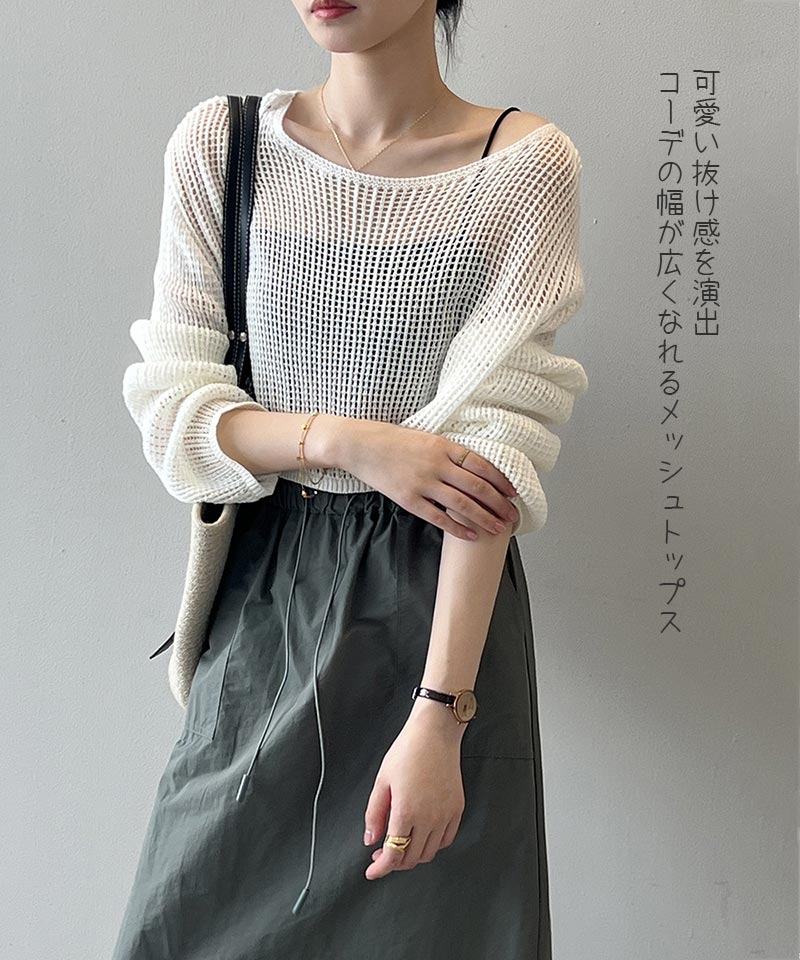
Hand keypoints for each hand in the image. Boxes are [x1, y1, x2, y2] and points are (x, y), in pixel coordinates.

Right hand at [339, 419, 520, 539]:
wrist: (358, 445)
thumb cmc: (391, 439)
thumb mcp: (425, 436)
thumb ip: (448, 451)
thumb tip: (473, 466)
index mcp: (443, 446)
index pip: (481, 464)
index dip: (500, 480)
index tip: (513, 492)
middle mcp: (436, 464)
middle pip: (477, 487)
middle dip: (498, 503)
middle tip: (513, 515)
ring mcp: (422, 483)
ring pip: (462, 504)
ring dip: (484, 518)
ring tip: (499, 528)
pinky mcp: (408, 499)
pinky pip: (438, 517)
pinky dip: (457, 527)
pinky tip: (471, 535)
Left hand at [363, 699, 465, 879]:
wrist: (435, 733)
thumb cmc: (407, 751)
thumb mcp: (382, 781)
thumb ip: (374, 814)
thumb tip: (370, 840)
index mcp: (406, 811)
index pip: (393, 855)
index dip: (381, 869)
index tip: (371, 872)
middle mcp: (428, 818)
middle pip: (411, 858)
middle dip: (394, 862)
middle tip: (381, 854)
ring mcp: (445, 815)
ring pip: (430, 853)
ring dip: (413, 856)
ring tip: (400, 844)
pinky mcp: (456, 809)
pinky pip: (445, 840)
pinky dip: (432, 845)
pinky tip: (421, 836)